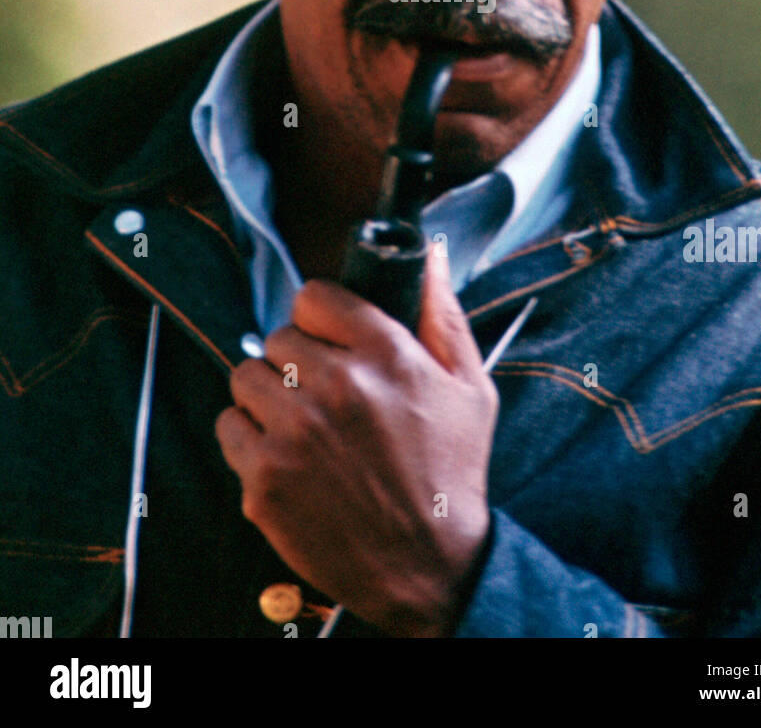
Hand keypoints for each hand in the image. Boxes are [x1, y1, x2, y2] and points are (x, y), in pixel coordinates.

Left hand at [215, 242, 498, 635]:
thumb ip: (443, 314)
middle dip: (296, 360)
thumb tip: (430, 255)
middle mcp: (336, 386)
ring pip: (246, 377)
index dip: (320, 317)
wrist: (430, 568)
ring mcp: (295, 434)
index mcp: (385, 354)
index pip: (313, 296)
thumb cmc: (451, 472)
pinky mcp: (264, 479)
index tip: (331, 341)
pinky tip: (284, 455)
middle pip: (278, 337)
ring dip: (268, 395)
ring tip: (301, 423)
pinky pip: (229, 427)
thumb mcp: (470, 387)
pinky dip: (248, 438)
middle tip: (322, 393)